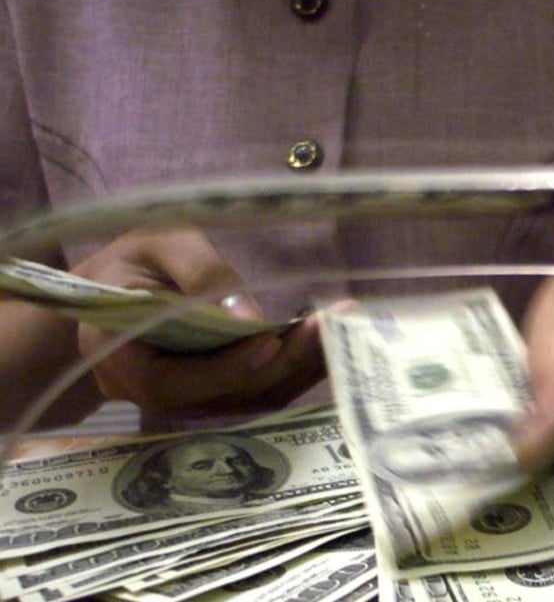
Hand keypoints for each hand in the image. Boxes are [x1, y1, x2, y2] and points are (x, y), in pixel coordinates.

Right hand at [72, 227, 323, 420]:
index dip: (225, 368)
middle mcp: (161, 395)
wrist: (116, 288)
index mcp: (125, 361)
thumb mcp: (157, 245)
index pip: (175, 382)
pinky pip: (265, 389)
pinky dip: (302, 367)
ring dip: (304, 366)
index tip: (269, 339)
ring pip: (255, 397)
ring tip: (344, 327)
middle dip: (284, 361)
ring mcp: (195, 401)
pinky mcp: (223, 394)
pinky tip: (334, 339)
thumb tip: (250, 315)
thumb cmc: (133, 260)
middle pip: (228, 394)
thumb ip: (199, 272)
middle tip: (330, 324)